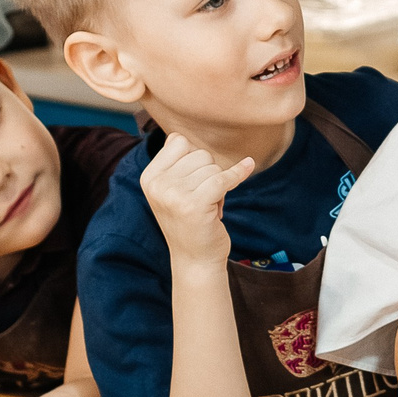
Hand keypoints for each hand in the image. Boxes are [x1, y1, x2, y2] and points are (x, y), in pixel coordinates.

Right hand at [140, 133, 257, 268]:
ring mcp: (174, 195)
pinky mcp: (194, 205)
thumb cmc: (190, 222)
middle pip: (200, 154)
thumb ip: (174, 163)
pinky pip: (224, 178)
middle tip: (204, 199)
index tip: (195, 181)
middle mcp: (157, 184)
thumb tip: (178, 135)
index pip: (179, 141)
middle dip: (209, 173)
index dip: (195, 158)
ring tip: (209, 207)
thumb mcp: (172, 190)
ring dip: (218, 186)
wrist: (195, 260)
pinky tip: (248, 167)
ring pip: (213, 167)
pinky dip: (239, 173)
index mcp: (149, 177)